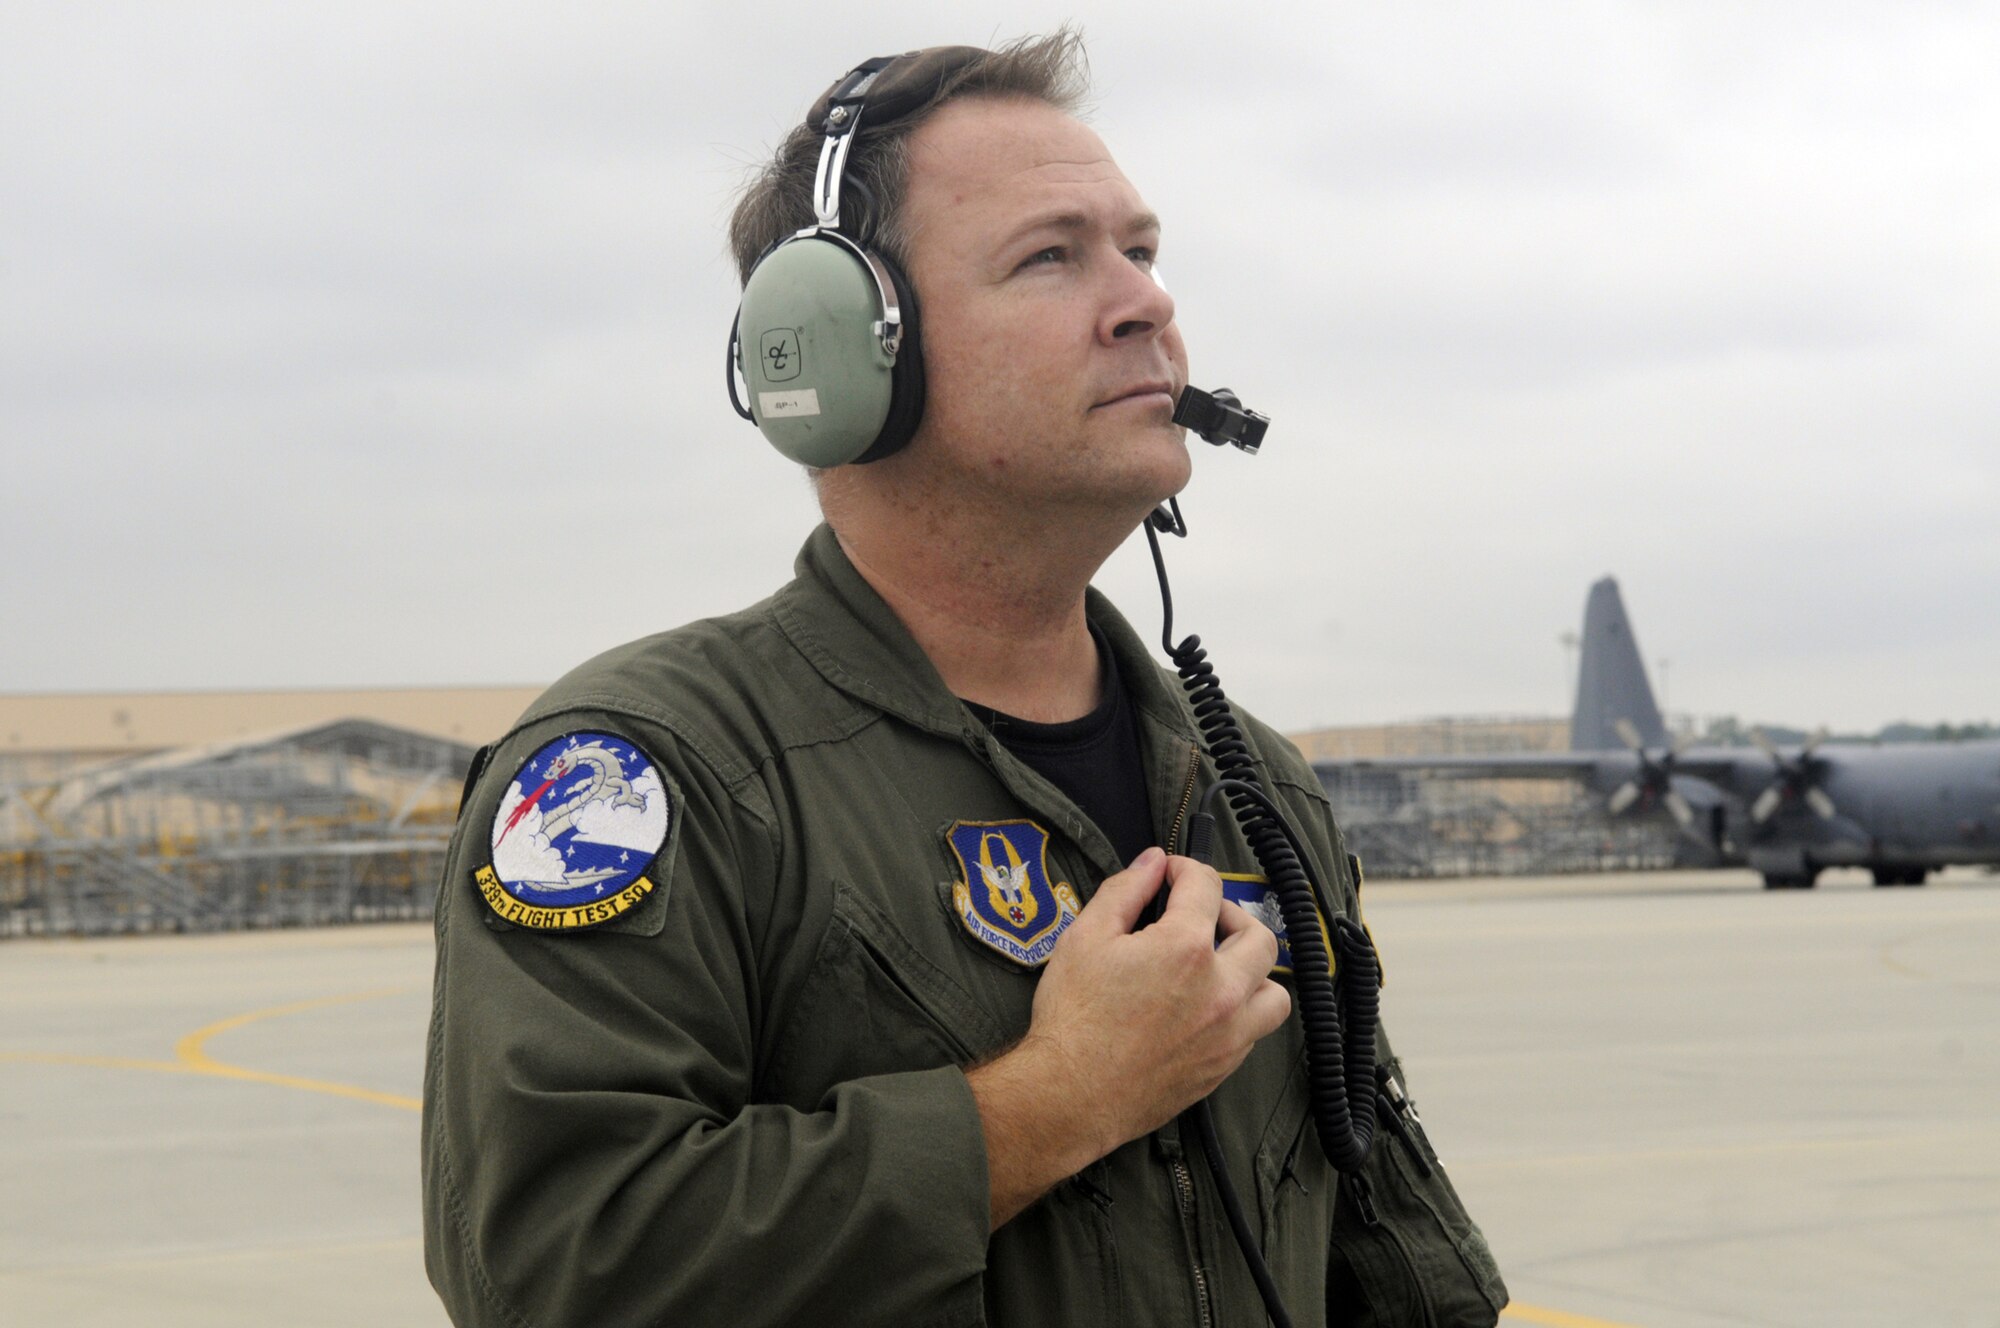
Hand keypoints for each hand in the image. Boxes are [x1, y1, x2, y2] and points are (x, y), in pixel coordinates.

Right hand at [965, 847, 1290, 1226]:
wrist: (1070, 1094)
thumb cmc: (1073, 1018)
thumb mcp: (1085, 937)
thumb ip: (1125, 890)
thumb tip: (1152, 863)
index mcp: (1186, 948)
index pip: (1206, 886)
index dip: (1185, 868)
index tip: (1168, 873)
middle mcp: (1221, 989)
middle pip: (1257, 935)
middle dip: (1228, 913)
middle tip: (1198, 916)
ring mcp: (1229, 1033)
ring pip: (1274, 991)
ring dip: (1253, 970)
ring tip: (1220, 967)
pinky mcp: (1224, 1067)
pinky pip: (1255, 1031)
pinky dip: (1241, 1011)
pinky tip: (1207, 1008)